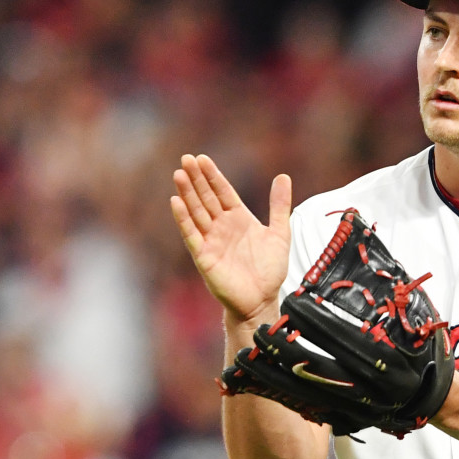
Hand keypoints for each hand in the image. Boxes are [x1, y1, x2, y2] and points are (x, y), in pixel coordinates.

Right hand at [171, 154, 291, 322]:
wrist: (262, 300)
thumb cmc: (269, 270)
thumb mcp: (280, 233)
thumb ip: (279, 206)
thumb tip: (283, 176)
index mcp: (238, 218)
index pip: (222, 191)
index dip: (212, 175)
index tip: (202, 158)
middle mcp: (222, 226)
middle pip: (206, 197)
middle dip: (196, 179)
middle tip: (186, 158)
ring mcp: (211, 240)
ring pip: (196, 212)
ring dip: (187, 194)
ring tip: (178, 174)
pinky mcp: (204, 256)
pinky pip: (191, 234)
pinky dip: (183, 219)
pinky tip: (176, 202)